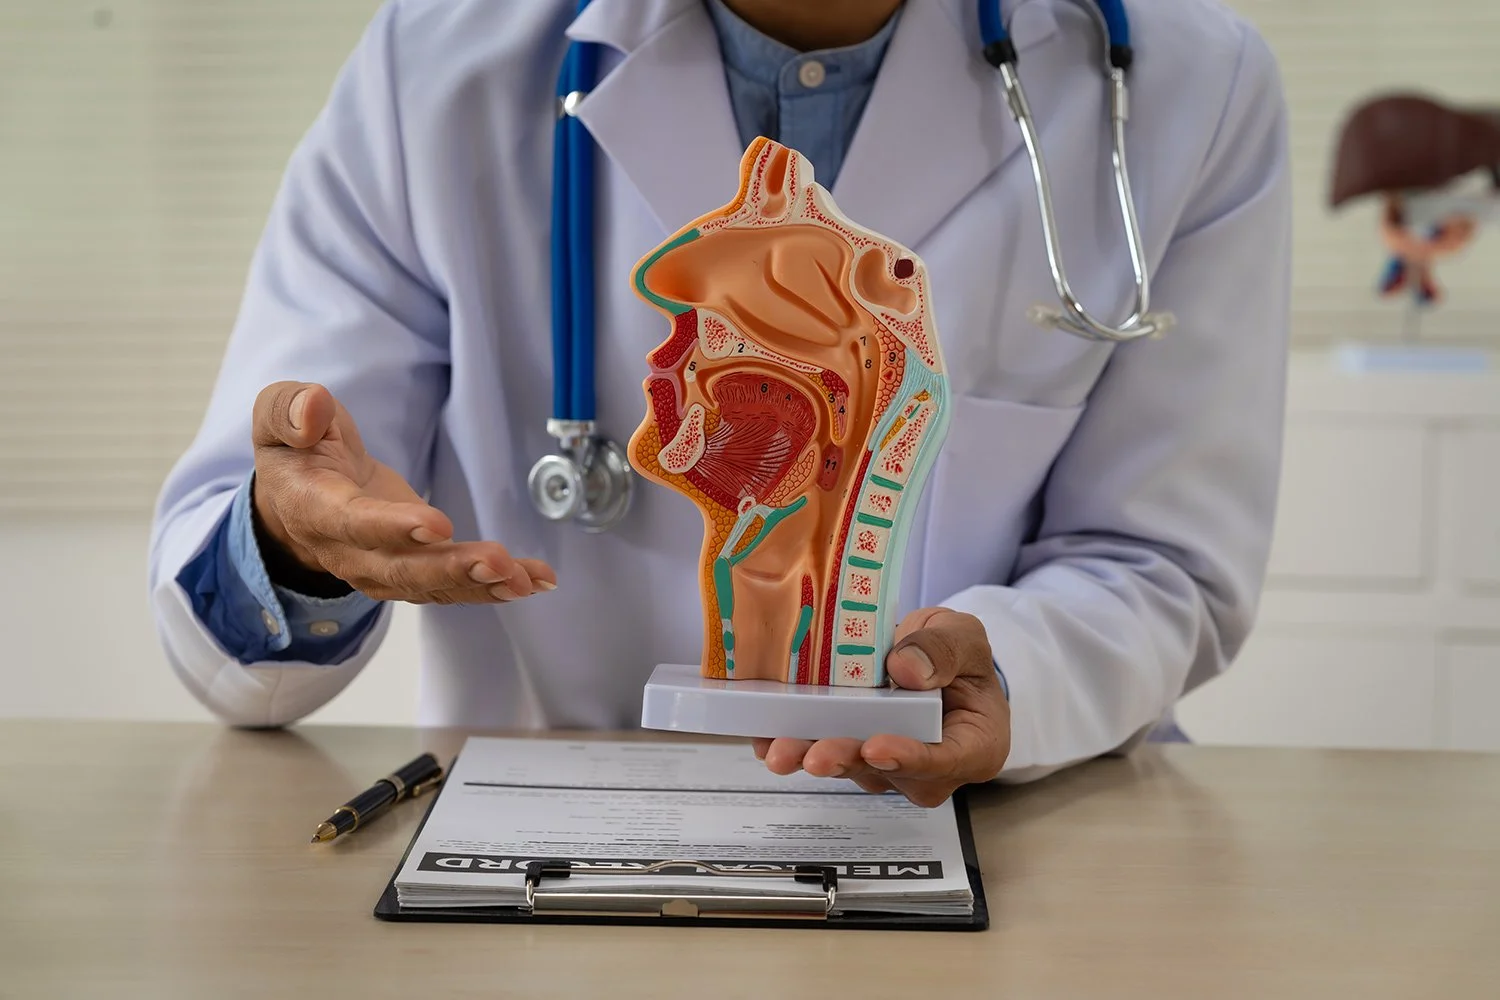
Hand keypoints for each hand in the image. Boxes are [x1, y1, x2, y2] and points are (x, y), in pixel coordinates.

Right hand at [251, 381, 555, 603]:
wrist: (299, 498)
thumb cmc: (296, 451)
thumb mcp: (278, 417)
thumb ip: (289, 409)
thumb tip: (313, 408)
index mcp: (315, 508)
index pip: (353, 523)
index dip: (393, 527)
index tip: (437, 524)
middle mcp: (349, 552)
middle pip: (402, 569)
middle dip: (452, 568)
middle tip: (497, 562)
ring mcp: (382, 569)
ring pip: (433, 586)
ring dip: (482, 585)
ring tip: (525, 579)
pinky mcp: (414, 572)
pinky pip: (454, 586)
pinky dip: (497, 586)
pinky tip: (536, 580)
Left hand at [752, 609, 1009, 806]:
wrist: (934, 659)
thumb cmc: (958, 654)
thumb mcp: (964, 636)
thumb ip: (945, 649)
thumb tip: (906, 670)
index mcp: (973, 745)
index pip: (944, 760)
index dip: (909, 758)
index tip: (876, 747)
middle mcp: (928, 766)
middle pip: (887, 772)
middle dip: (847, 761)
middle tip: (817, 756)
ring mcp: (886, 762)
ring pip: (850, 766)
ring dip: (812, 758)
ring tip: (782, 751)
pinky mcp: (853, 749)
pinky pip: (823, 752)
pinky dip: (793, 744)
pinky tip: (766, 738)